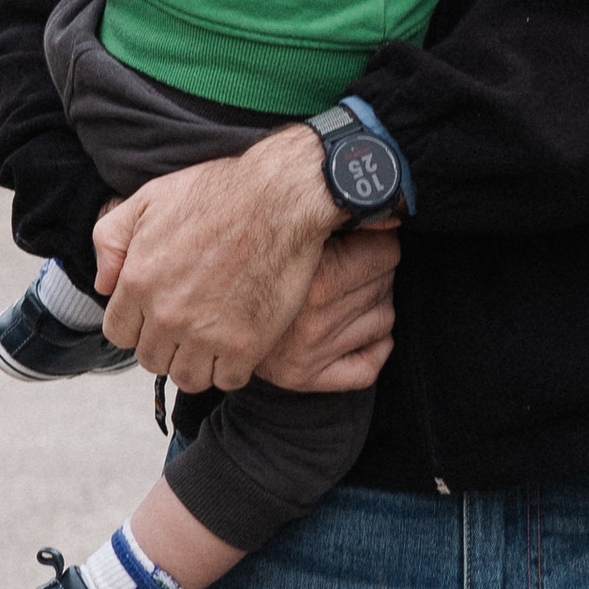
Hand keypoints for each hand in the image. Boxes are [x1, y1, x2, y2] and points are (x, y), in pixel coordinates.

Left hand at [94, 129, 339, 397]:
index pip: (119, 334)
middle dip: (165, 344)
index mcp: (138, 281)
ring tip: (210, 339)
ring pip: (187, 378)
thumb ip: (110, 240)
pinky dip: (230, 368)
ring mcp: (207, 333)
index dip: (137, 324)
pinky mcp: (247, 344)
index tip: (156, 313)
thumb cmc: (216, 192)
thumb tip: (103, 285)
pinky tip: (236, 344)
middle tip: (188, 323)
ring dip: (195, 362)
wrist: (280, 197)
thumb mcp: (147, 199)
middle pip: (151, 359)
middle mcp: (167, 314)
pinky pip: (227, 380)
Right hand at [253, 222, 397, 393]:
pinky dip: (373, 348)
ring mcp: (310, 352)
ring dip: (374, 304)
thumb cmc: (244, 256)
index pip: (386, 253)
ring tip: (346, 293)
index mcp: (315, 278)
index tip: (364, 239)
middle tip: (351, 263)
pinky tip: (357, 332)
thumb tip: (391, 211)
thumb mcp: (284, 228)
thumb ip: (332, 217)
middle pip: (385, 283)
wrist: (198, 305)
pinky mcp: (305, 377)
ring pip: (383, 320)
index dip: (379, 241)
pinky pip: (367, 368)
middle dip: (375, 270)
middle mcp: (314, 319)